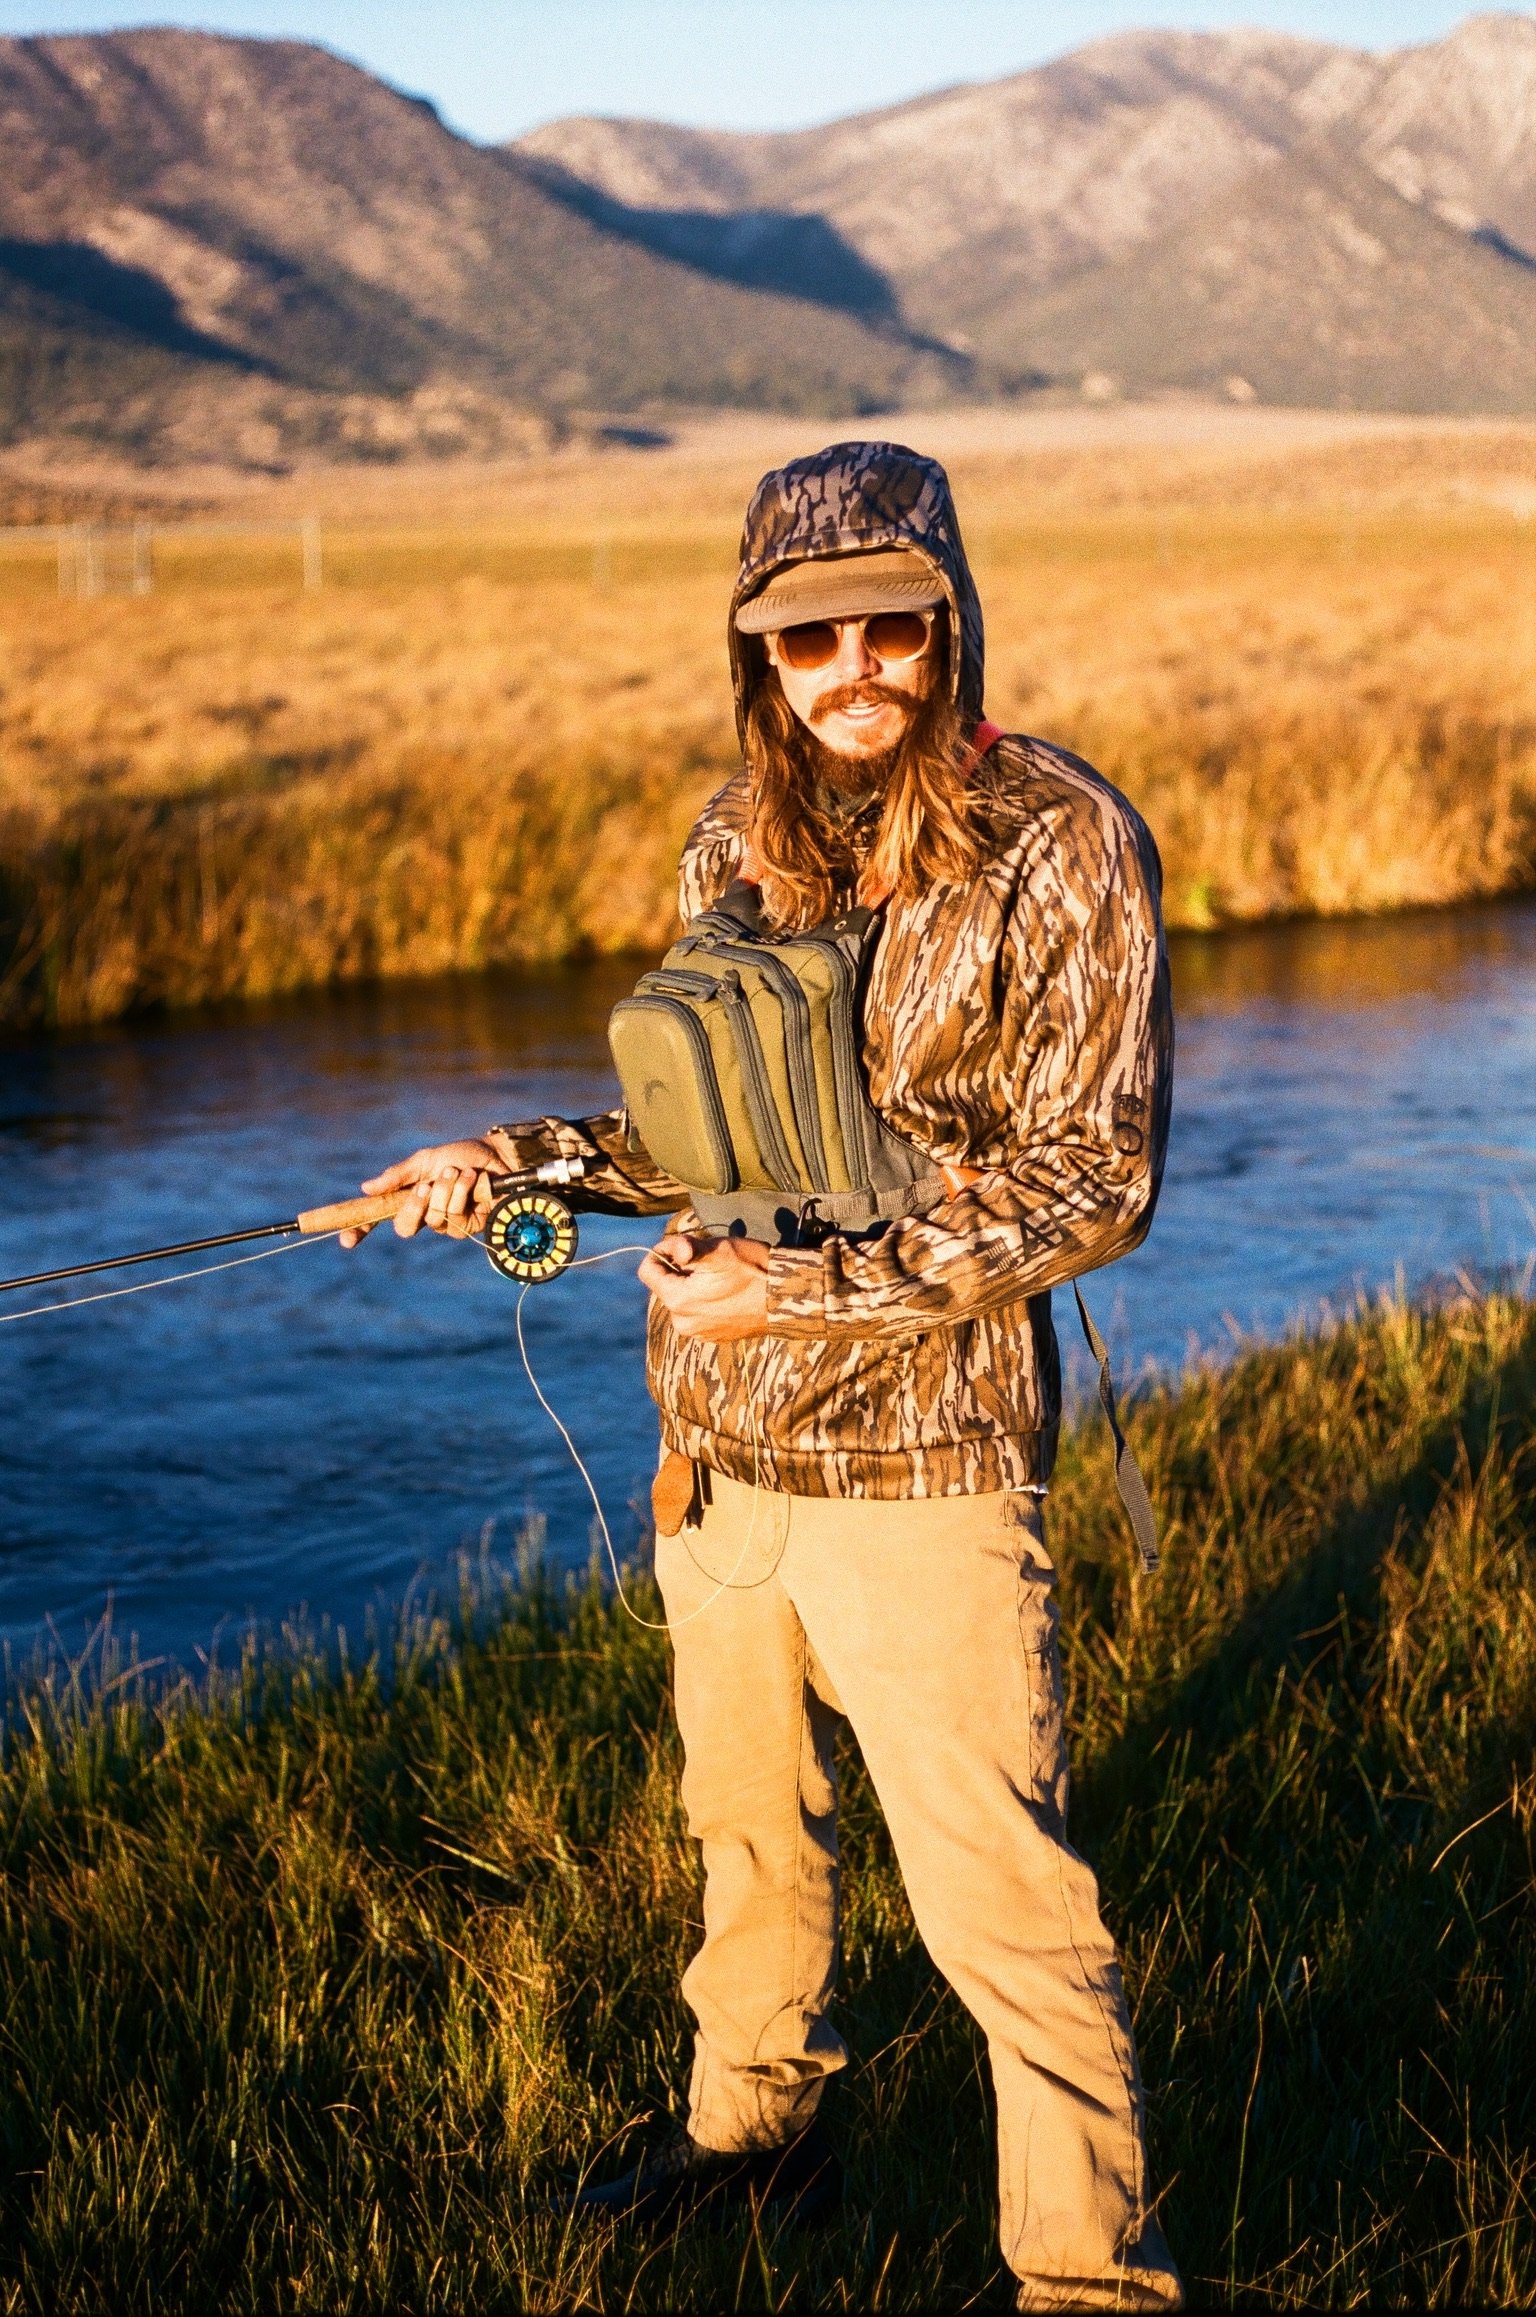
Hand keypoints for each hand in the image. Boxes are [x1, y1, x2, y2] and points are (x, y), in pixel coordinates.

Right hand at [343, 1139, 503, 1248]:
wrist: (495, 1154)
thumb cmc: (459, 1156)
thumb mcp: (425, 1160)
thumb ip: (398, 1175)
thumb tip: (366, 1188)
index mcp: (408, 1198)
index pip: (378, 1219)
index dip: (360, 1231)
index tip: (346, 1241)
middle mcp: (424, 1214)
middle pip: (404, 1227)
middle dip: (414, 1206)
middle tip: (425, 1186)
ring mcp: (446, 1223)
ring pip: (434, 1219)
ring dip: (446, 1190)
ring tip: (456, 1171)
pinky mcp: (468, 1226)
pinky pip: (456, 1218)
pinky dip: (462, 1193)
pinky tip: (473, 1180)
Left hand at [638, 1231, 770, 1341]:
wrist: (787, 1301)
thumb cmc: (753, 1271)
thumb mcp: (719, 1250)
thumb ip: (687, 1247)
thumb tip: (671, 1250)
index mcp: (678, 1300)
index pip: (647, 1271)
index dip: (661, 1252)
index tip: (684, 1246)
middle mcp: (682, 1322)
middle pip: (665, 1285)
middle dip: (681, 1270)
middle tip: (710, 1262)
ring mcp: (698, 1332)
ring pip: (682, 1299)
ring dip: (693, 1285)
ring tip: (722, 1278)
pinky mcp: (713, 1337)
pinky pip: (698, 1313)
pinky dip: (706, 1301)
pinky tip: (729, 1293)